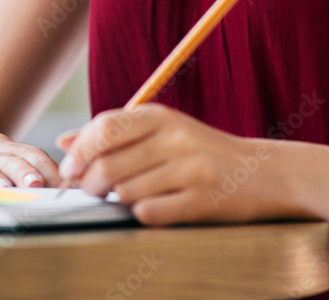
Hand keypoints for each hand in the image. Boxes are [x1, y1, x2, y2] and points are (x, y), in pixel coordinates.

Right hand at [0, 130, 60, 187]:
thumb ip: (46, 174)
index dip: (51, 171)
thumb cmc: (2, 161)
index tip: (64, 187)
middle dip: (25, 174)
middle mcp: (1, 158)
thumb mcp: (21, 159)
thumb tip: (81, 189)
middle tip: (35, 185)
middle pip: (15, 164)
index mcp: (20, 154)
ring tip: (3, 188)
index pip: (38, 158)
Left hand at [58, 104, 301, 224]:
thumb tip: (63, 141)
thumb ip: (112, 133)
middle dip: (90, 183)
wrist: (264, 173)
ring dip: (119, 199)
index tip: (68, 169)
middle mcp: (176, 139)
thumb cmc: (199, 150)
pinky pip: (150, 213)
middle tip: (91, 189)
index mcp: (160, 116)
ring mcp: (191, 170)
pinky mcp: (203, 201)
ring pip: (127, 192)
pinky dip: (142, 213)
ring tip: (131, 194)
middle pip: (110, 164)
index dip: (79, 151)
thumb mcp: (160, 130)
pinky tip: (153, 205)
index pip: (105, 128)